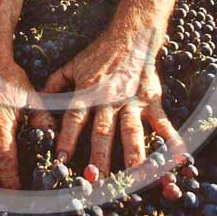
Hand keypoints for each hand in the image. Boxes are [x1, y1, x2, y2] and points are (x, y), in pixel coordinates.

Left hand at [43, 32, 182, 173]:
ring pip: (131, 132)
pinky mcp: (151, 100)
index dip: (67, 139)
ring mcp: (132, 102)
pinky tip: (177, 158)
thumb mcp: (72, 66)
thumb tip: (38, 102)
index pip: (74, 119)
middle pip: (103, 132)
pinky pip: (161, 122)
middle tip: (97, 179)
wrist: (130, 35)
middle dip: (100, 157)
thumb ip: (55, 84)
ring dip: (132, 156)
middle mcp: (109, 101)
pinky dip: (170, 140)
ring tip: (134, 179)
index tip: (61, 160)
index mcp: (88, 93)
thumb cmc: (99, 53)